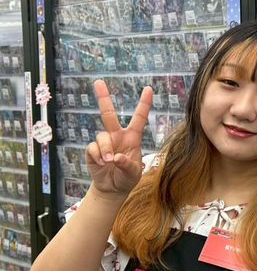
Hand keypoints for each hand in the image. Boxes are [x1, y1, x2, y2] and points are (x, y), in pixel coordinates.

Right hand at [86, 80, 152, 195]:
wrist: (112, 189)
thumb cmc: (127, 178)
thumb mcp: (134, 173)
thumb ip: (128, 165)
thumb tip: (116, 157)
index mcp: (132, 138)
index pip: (139, 118)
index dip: (144, 104)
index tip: (148, 89)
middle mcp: (117, 136)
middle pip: (108, 114)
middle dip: (103, 97)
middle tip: (98, 82)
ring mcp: (104, 142)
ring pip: (101, 136)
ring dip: (105, 148)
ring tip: (109, 161)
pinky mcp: (93, 150)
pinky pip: (93, 148)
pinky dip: (98, 156)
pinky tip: (102, 163)